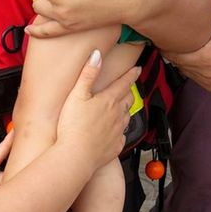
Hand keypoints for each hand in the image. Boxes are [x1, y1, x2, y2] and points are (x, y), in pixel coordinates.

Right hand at [54, 50, 140, 170]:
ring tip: (121, 107)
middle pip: (129, 99)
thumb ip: (88, 74)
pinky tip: (114, 131)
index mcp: (109, 100)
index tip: (137, 69)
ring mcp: (118, 131)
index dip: (131, 74)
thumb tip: (97, 55)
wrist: (76, 156)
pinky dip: (120, 130)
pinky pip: (122, 135)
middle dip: (129, 91)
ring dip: (125, 110)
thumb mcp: (77, 95)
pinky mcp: (115, 146)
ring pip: (127, 116)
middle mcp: (118, 115)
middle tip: (127, 87)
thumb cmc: (72, 126)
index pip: (124, 83)